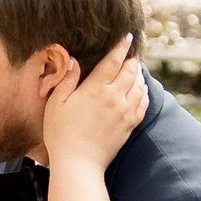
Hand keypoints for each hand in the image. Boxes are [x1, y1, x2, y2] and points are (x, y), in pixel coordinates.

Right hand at [38, 32, 147, 172]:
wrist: (78, 163)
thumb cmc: (61, 133)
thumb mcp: (56, 104)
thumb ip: (67, 80)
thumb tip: (73, 61)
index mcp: (95, 89)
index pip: (113, 61)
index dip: (121, 47)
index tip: (128, 37)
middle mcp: (114, 97)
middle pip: (130, 71)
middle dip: (132, 59)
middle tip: (132, 52)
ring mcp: (124, 112)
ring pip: (139, 86)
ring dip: (138, 74)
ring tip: (136, 69)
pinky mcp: (129, 125)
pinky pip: (143, 104)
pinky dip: (144, 93)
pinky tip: (142, 90)